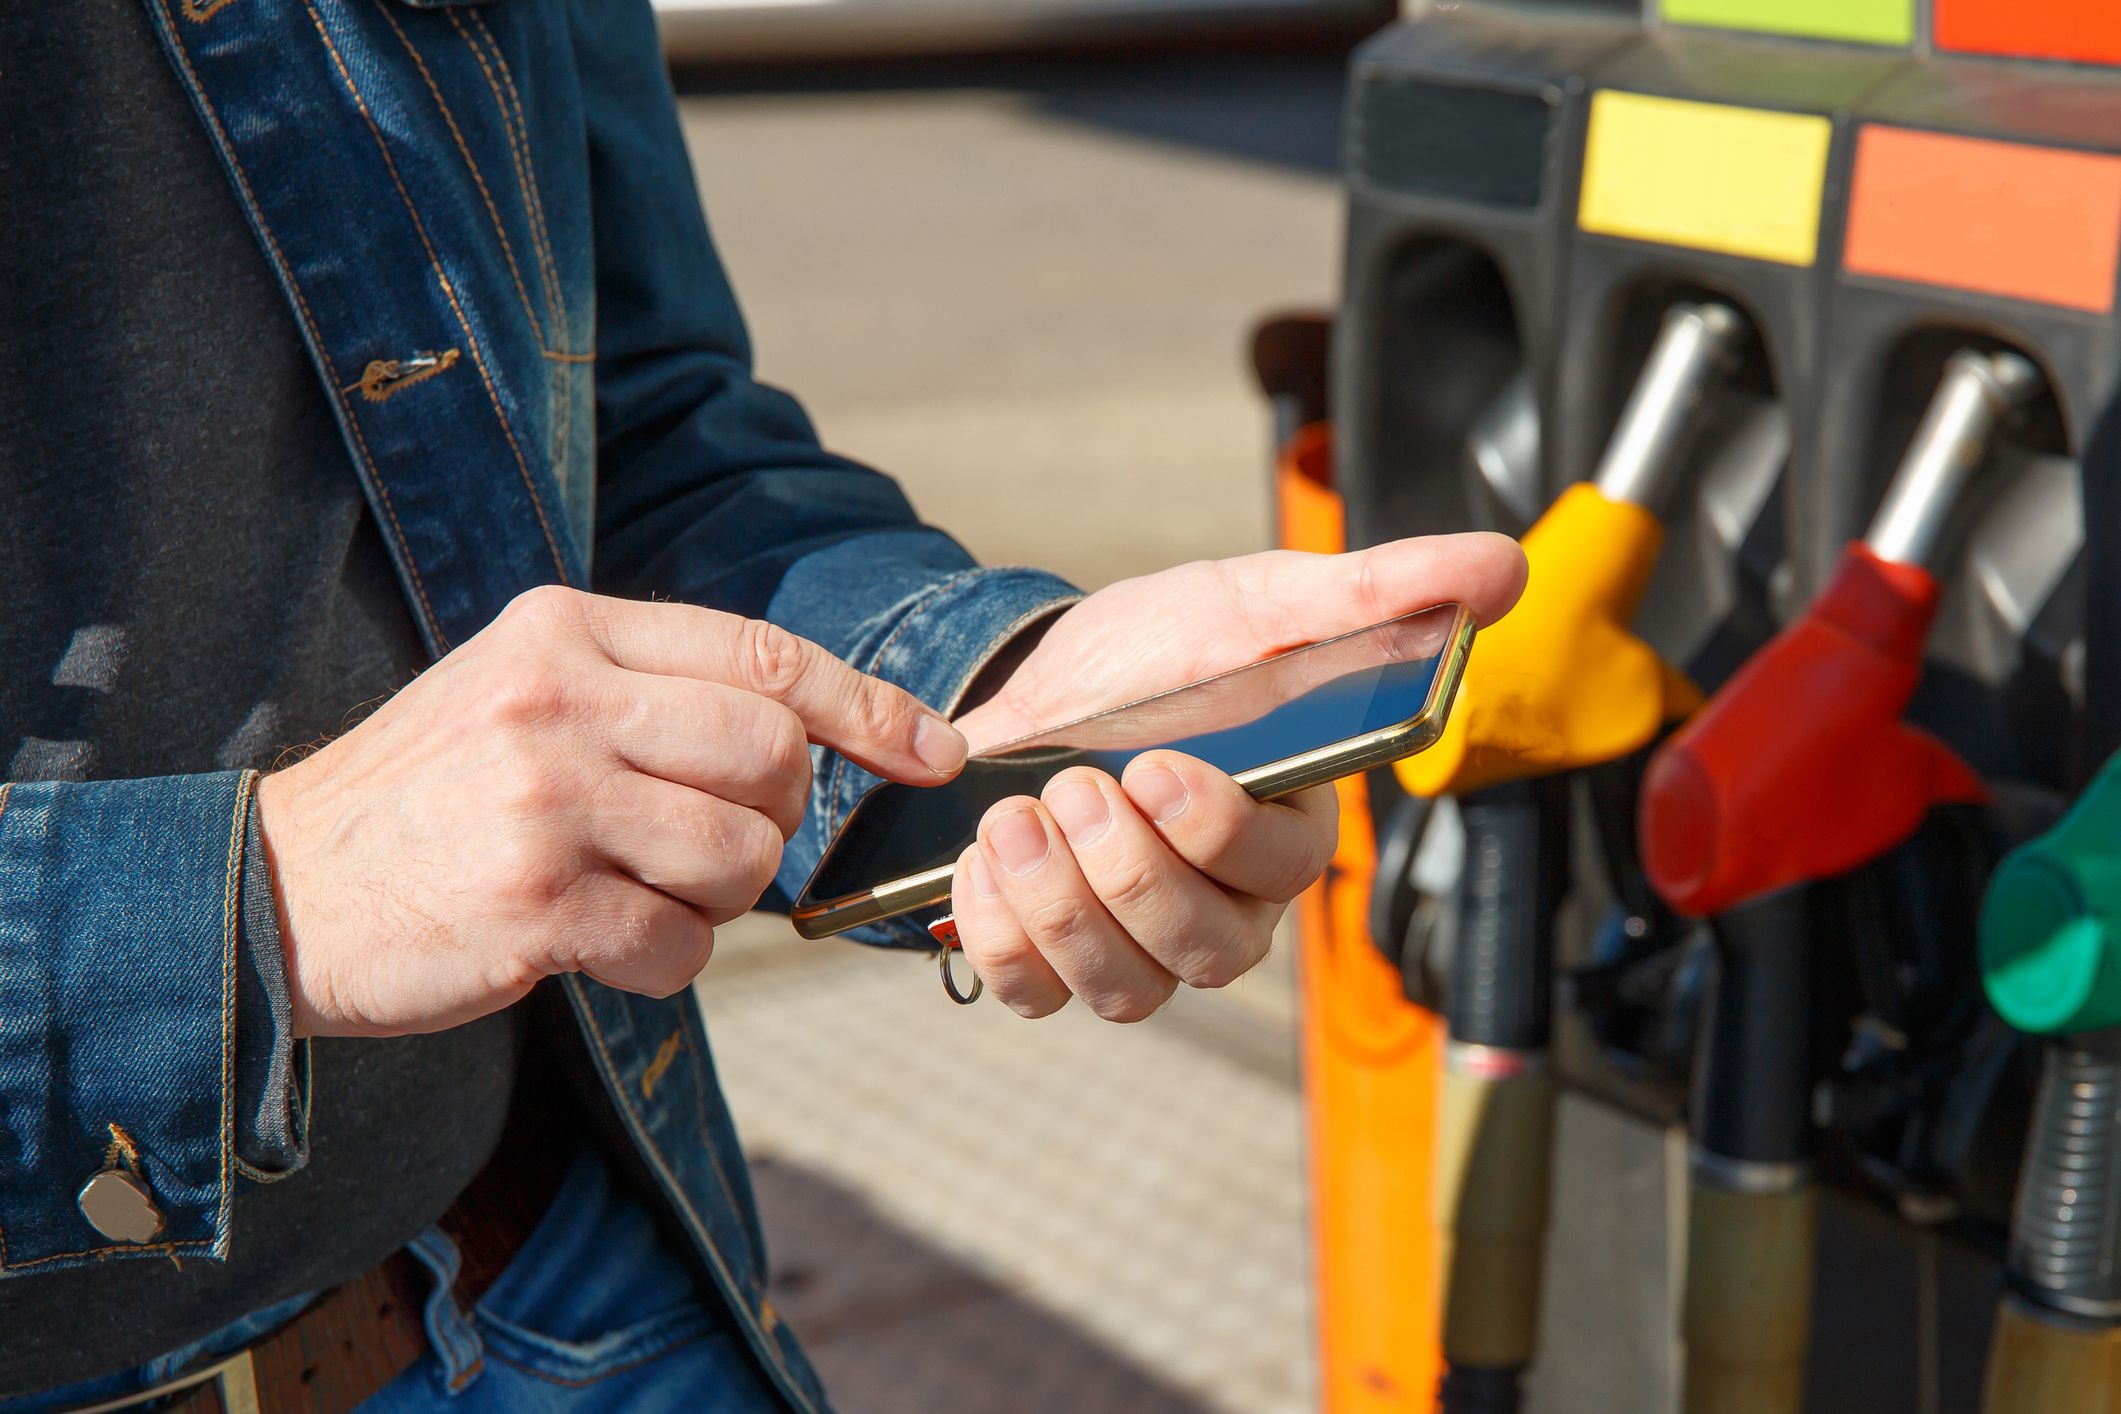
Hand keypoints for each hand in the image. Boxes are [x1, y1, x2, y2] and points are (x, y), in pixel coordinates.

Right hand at [255, 585, 967, 1037]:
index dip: (870, 708)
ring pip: (742, 859)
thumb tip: (815, 731)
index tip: (936, 753)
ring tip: (633, 895)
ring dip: (716, 899)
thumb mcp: (524, 691)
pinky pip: (682, 947)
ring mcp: (545, 802)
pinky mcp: (534, 907)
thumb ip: (651, 690)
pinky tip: (596, 947)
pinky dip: (663, 963)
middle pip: (773, 759)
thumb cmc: (433, 795)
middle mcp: (559, 699)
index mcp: (565, 629)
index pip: (765, 654)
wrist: (276, 891)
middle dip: (772, 820)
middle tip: (702, 847)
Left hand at [947, 532, 1525, 1020]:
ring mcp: (1140, 946)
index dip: (1221, 835)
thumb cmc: (1169, 652)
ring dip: (1060, 907)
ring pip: (1124, 988)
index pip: (1285, 869)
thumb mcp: (1262, 602)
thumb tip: (1500, 569)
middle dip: (1127, 873)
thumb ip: (1378, 592)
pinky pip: (1033, 992)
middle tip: (1073, 783)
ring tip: (1014, 817)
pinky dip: (1000, 938)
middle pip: (1204, 950)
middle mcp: (1224, 905)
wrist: (1046, 677)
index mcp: (1286, 828)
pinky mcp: (1057, 959)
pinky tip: (983, 859)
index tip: (1158, 768)